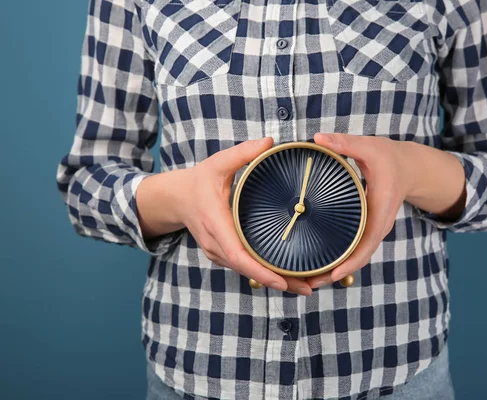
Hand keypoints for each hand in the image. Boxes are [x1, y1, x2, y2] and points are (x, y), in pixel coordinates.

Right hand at [138, 137, 312, 295]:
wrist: (176, 198)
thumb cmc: (199, 181)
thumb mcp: (218, 162)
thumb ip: (244, 152)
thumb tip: (270, 141)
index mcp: (216, 223)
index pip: (238, 254)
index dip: (260, 271)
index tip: (282, 282)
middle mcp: (217, 244)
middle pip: (248, 270)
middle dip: (278, 282)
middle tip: (310, 288)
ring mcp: (218, 252)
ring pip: (248, 272)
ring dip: (275, 281)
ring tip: (307, 287)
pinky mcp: (223, 254)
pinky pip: (245, 267)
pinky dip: (266, 274)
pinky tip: (289, 277)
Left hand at [306, 133, 414, 288]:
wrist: (410, 166)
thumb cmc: (390, 157)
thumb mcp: (369, 147)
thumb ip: (344, 143)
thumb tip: (317, 138)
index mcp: (379, 212)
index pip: (366, 244)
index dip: (349, 261)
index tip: (331, 274)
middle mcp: (377, 226)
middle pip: (357, 258)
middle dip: (334, 272)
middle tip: (307, 283)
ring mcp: (372, 229)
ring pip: (354, 256)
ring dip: (333, 268)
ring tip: (306, 278)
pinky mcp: (365, 228)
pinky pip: (352, 248)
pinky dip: (337, 257)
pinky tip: (316, 261)